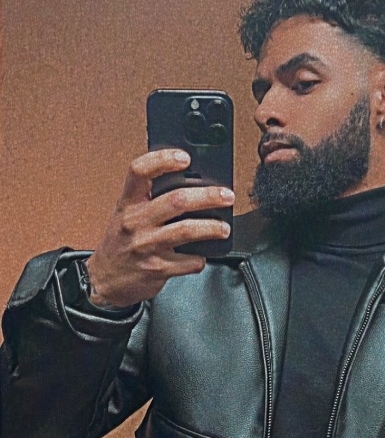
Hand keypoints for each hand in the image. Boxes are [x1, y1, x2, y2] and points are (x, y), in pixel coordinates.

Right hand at [85, 149, 234, 306]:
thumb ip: (150, 199)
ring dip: (212, 228)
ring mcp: (146, 246)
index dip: (163, 160)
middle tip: (226, 196)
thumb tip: (192, 184)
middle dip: (208, 196)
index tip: (185, 158)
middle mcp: (136, 221)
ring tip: (224, 228)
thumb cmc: (121, 243)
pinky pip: (188, 262)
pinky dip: (200, 259)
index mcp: (128, 203)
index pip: (140, 171)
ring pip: (186, 230)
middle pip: (177, 200)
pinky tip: (202, 255)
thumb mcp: (127, 214)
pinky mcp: (157, 269)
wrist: (104, 280)